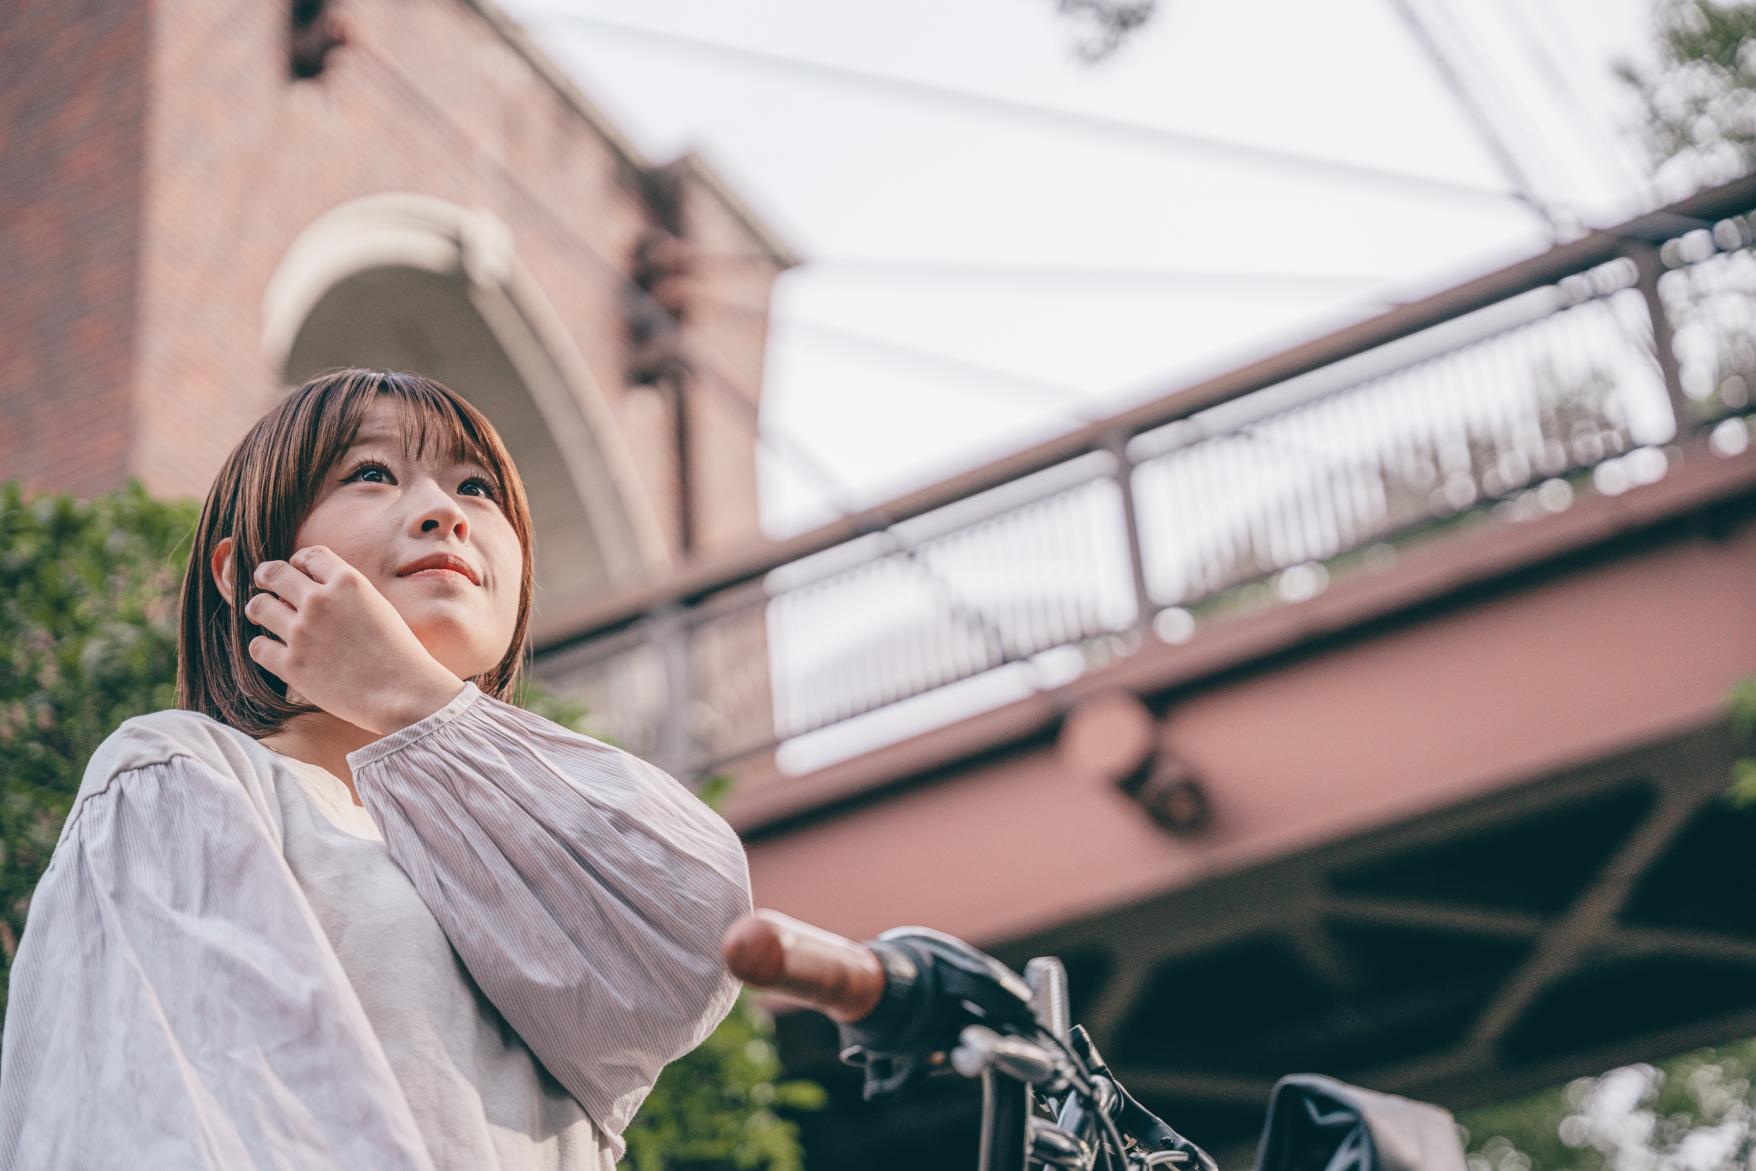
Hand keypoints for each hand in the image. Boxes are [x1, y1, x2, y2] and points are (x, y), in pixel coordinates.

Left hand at [244, 545, 466, 735]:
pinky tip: (273, 650)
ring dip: (258, 609)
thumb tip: (321, 590)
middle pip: (274, 573)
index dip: (299, 561)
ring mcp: (302, 632)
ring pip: (258, 606)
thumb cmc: (400, 653)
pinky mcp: (292, 665)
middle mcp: (320, 601)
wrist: (404, 693)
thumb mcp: (380, 607)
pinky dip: (262, 647)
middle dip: (266, 576)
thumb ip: (349, 594)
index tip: (297, 570)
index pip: (309, 555)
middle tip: (264, 583)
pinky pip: (258, 647)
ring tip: (262, 616)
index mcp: (348, 582)